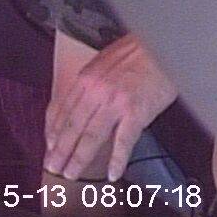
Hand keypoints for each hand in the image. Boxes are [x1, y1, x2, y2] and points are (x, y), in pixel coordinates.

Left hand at [44, 34, 177, 181]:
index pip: (62, 110)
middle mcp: (96, 91)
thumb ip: (92, 82)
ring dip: (79, 159)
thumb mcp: (107, 60)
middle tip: (53, 167)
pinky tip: (112, 173)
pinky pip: (123, 141)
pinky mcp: (136, 112)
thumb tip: (82, 103)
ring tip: (72, 174)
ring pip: (91, 137)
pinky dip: (117, 160)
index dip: (53, 131)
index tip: (49, 146)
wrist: (167, 43)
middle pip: (72, 127)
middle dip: (60, 151)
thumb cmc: (142, 50)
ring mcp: (116, 102)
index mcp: (87, 78)